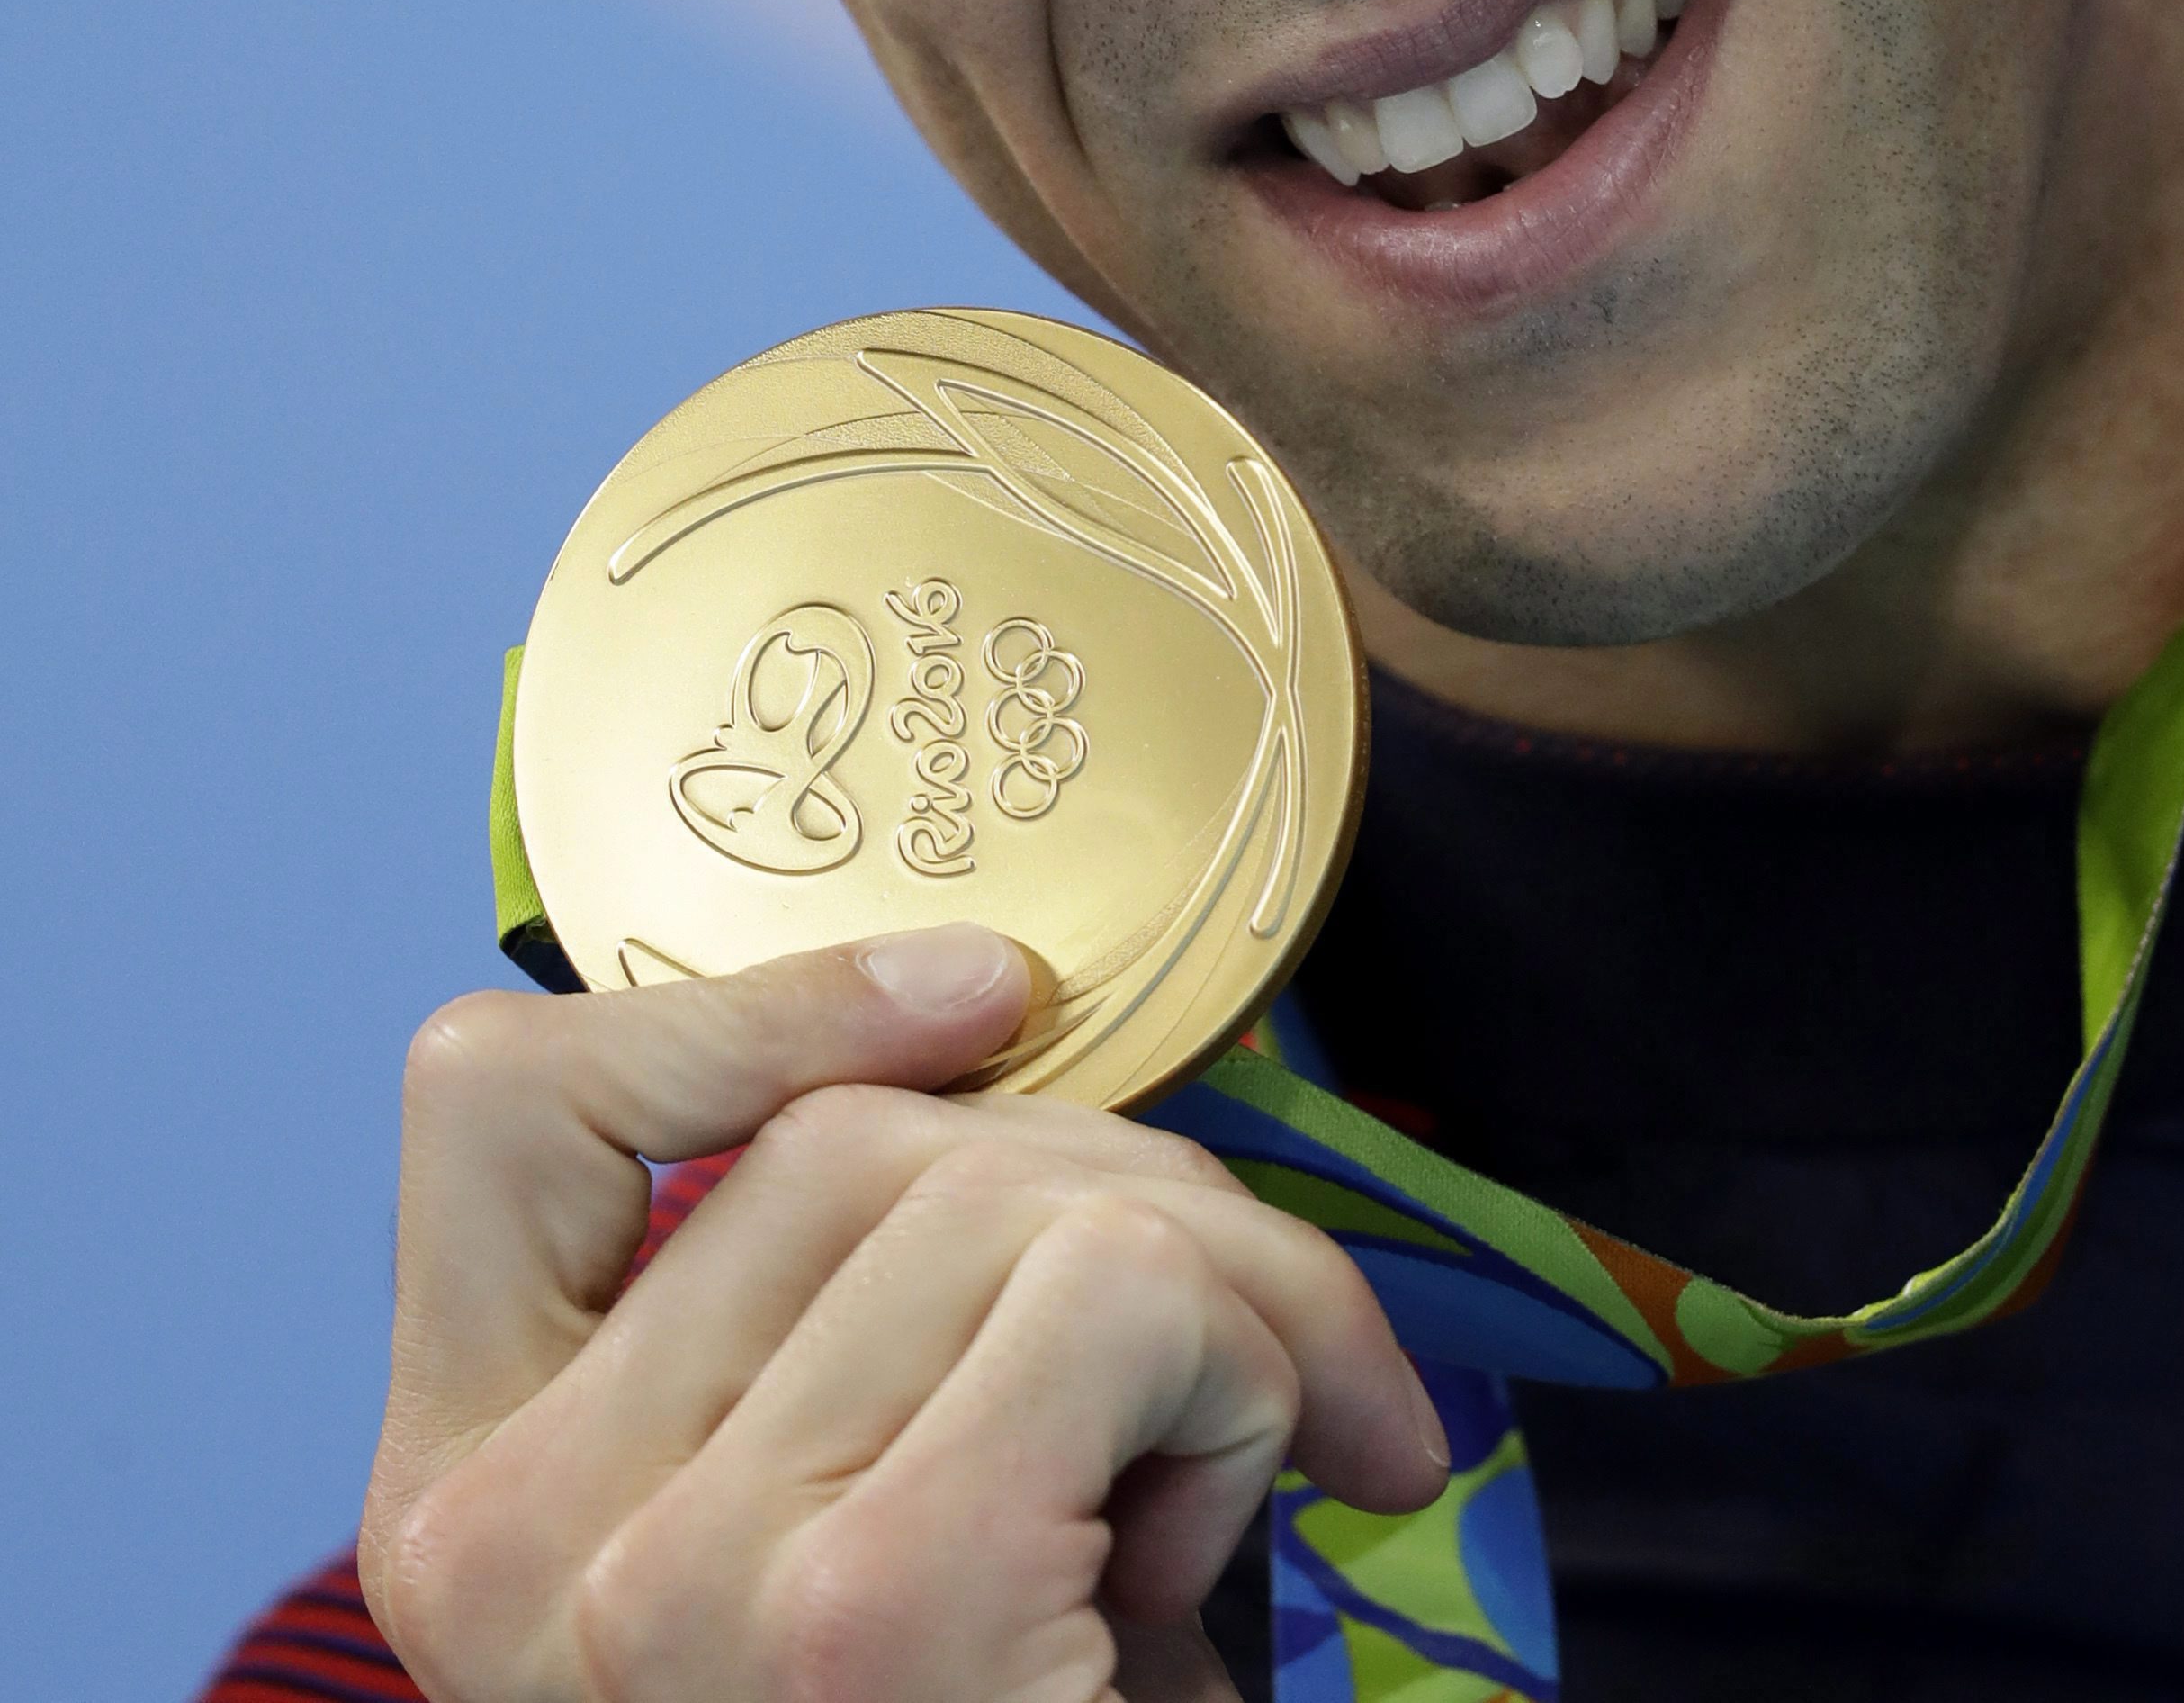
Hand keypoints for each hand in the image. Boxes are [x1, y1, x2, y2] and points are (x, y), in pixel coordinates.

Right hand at [360, 925, 1445, 1702]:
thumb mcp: (832, 1525)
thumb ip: (836, 1321)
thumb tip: (993, 1031)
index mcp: (467, 1508)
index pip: (497, 1112)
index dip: (748, 1007)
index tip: (981, 1005)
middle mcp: (514, 1543)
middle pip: (859, 1140)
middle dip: (1122, 1182)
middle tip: (1275, 1347)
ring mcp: (670, 1580)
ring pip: (1018, 1192)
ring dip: (1217, 1293)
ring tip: (1257, 1466)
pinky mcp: (864, 1609)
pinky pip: (1124, 1291)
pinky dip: (1265, 1358)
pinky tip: (1284, 1499)